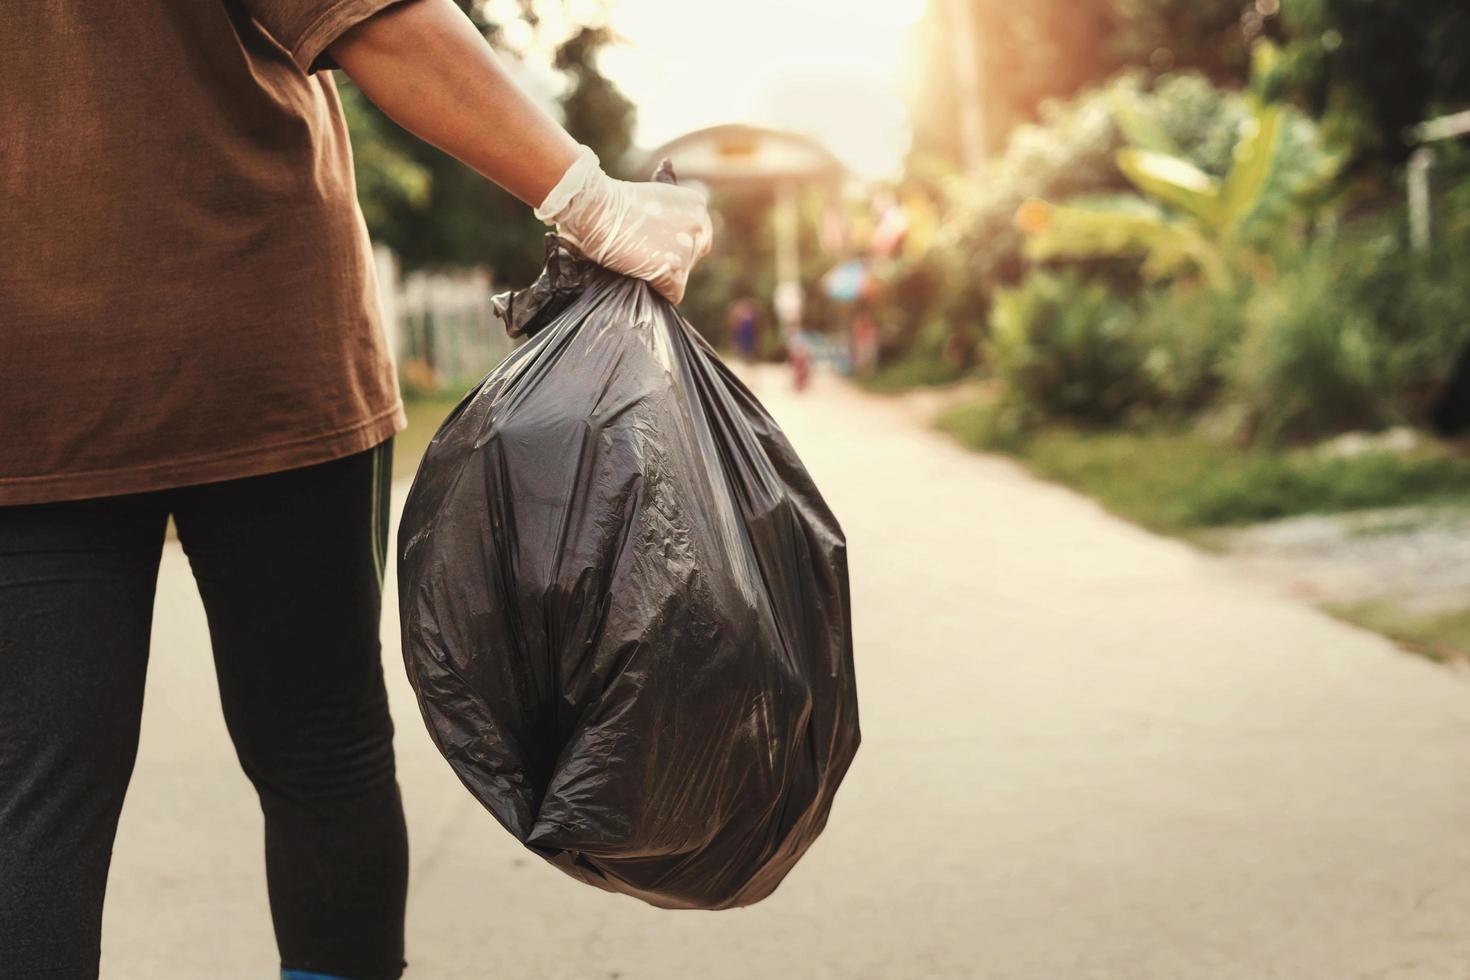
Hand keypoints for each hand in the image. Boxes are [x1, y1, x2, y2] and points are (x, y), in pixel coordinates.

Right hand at [534, 146, 712, 303]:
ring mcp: (688, 248)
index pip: (698, 238)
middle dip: (669, 260)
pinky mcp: (675, 270)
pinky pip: (673, 293)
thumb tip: (670, 238)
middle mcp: (699, 225)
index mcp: (696, 204)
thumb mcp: (651, 197)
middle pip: (691, 259)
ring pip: (682, 277)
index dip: (675, 245)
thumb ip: (669, 216)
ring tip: (635, 261)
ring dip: (660, 275)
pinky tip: (638, 276)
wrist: (595, 207)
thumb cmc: (611, 202)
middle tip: (642, 254)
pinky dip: (657, 290)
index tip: (655, 245)